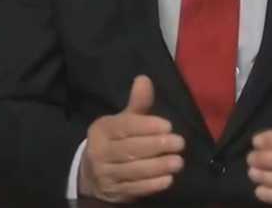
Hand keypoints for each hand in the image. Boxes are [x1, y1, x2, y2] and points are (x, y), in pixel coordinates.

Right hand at [78, 75, 184, 202]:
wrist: (92, 174)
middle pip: (130, 149)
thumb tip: (144, 79)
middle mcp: (100, 152)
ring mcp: (106, 174)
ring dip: (158, 167)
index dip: (146, 126)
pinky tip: (168, 180)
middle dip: (156, 146)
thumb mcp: (122, 121)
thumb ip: (137, 104)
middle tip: (179, 143)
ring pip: (133, 170)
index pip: (124, 127)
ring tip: (178, 162)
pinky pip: (135, 188)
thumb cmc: (114, 141)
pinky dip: (152, 185)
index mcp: (102, 130)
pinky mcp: (115, 192)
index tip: (168, 126)